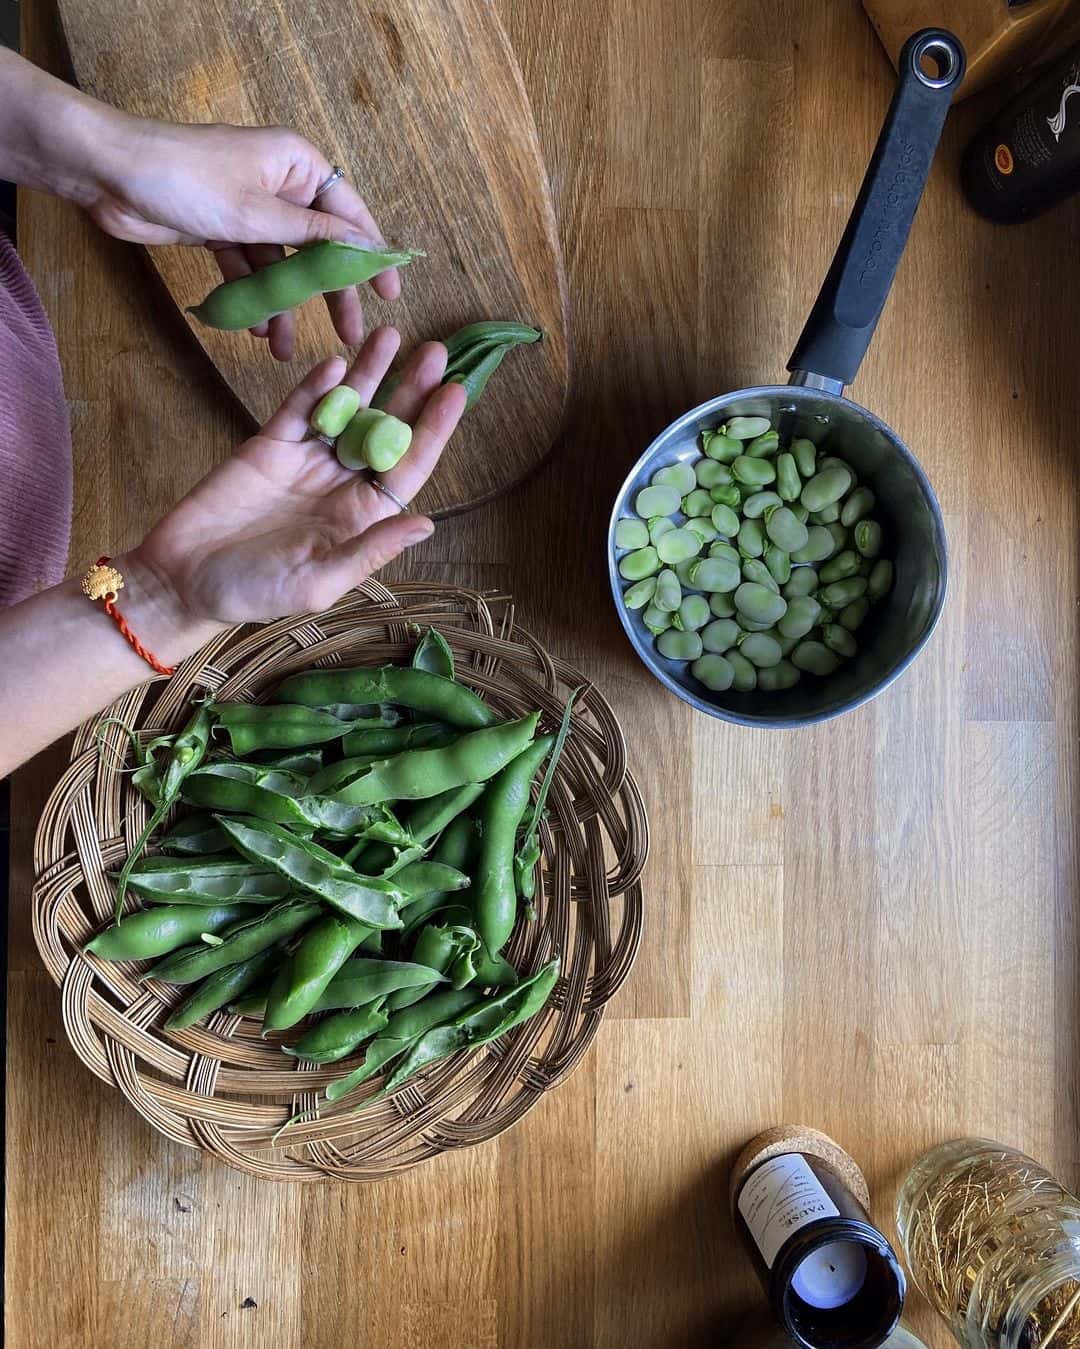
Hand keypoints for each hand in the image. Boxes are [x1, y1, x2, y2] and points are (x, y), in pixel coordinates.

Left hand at [90, 119, 399, 359]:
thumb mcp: (260, 213)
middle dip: (329, 294)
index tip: (390, 294)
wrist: (111, 173)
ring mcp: (250, 208)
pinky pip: (249, 269)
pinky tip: (254, 330)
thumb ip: (315, 234)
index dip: (371, 255)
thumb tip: (365, 246)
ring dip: (284, 307)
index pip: (350, 213)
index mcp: (297, 165)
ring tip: (285, 349)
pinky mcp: (222, 228)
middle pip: (318, 245)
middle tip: (350, 335)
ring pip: (281, 265)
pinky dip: (252, 299)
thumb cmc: (188, 178)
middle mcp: (279, 183)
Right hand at [131, 328, 464, 632]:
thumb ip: (369, 549)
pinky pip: (298, 410)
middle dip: (411, 390)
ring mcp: (306, 461)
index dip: (433, 430)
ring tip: (391, 335)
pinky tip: (336, 363)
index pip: (408, 467)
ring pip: (346, 410)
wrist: (183, 579)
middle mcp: (342, 485)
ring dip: (368, 375)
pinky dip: (315, 386)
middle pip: (385, 429)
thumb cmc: (256, 593)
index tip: (457, 392)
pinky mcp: (267, 445)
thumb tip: (425, 523)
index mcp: (363, 518)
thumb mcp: (319, 581)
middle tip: (436, 350)